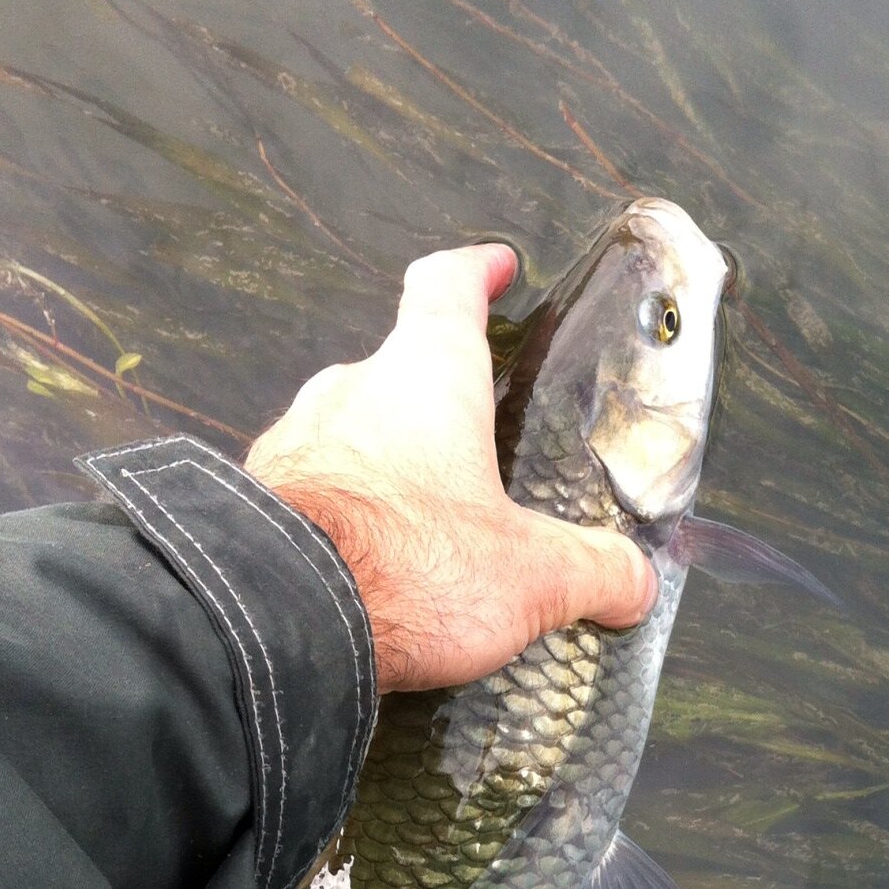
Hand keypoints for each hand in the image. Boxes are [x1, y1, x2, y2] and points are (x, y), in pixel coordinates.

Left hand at [244, 242, 656, 692]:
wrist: (274, 621)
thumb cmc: (403, 567)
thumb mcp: (532, 577)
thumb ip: (594, 572)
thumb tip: (634, 581)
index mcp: (425, 375)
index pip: (446, 286)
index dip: (475, 272)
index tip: (494, 267)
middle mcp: (350, 389)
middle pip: (398, 368)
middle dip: (437, 401)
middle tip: (476, 444)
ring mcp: (293, 441)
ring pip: (349, 430)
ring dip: (384, 461)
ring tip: (423, 520)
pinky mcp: (255, 498)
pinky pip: (310, 488)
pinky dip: (341, 511)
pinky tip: (366, 564)